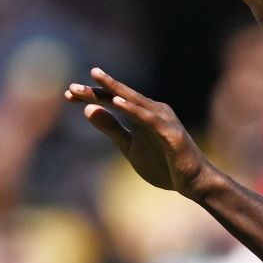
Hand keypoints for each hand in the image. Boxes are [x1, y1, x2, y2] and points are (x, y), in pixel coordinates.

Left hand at [64, 69, 218, 198]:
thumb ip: (111, 129)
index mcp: (142, 114)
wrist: (194, 183)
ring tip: (94, 80)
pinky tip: (117, 101)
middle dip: (97, 90)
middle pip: (120, 96)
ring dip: (114, 90)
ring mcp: (163, 120)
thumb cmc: (164, 165)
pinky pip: (148, 118)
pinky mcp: (171, 132)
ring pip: (134, 101)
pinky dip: (133, 109)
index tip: (68, 95)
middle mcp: (153, 111)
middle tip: (72, 87)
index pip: (112, 101)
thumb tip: (88, 110)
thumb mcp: (130, 147)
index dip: (91, 96)